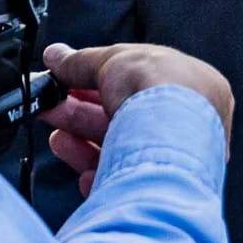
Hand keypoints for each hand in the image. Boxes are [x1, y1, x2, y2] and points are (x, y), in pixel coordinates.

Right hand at [43, 42, 236, 195]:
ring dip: (83, 144)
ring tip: (56, 138)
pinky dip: (100, 177)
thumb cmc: (158, 87)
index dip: (101, 84)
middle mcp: (188, 123)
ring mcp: (174, 157)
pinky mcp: (157, 187)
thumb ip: (82, 61)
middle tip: (50, 110)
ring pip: (121, 151)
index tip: (68, 84)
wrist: (171, 138)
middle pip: (125, 119)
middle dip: (82, 114)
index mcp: (192, 86)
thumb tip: (54, 55)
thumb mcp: (115, 60)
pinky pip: (124, 184)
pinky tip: (84, 174)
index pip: (140, 85)